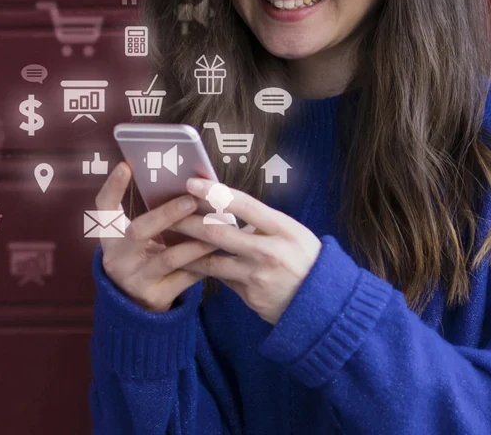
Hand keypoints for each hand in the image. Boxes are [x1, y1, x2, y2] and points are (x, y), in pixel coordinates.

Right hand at [94, 162, 218, 312]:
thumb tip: (186, 185)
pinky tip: (221, 251)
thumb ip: (151, 217)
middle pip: (138, 231)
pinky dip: (204, 263)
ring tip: (218, 225)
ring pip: (169, 257)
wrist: (134, 307)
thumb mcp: (135, 240)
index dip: (113, 187)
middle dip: (167, 213)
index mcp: (110, 237)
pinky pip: (185, 278)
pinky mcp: (155, 297)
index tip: (125, 166)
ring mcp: (135, 279)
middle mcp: (117, 258)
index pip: (104, 208)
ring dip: (197, 240)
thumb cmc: (142, 259)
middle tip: (191, 199)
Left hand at [169, 178, 322, 324]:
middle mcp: (269, 252)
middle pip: (218, 233)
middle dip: (187, 222)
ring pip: (211, 261)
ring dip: (186, 250)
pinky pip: (221, 279)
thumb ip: (263, 222)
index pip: (245, 205)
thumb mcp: (294, 234)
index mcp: (284, 229)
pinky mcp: (250, 297)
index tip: (192, 182)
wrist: (325, 307)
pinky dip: (204, 269)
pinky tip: (186, 261)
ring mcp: (258, 277)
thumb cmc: (307, 261)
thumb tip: (227, 209)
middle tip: (165, 211)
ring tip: (165, 239)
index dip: (216, 192)